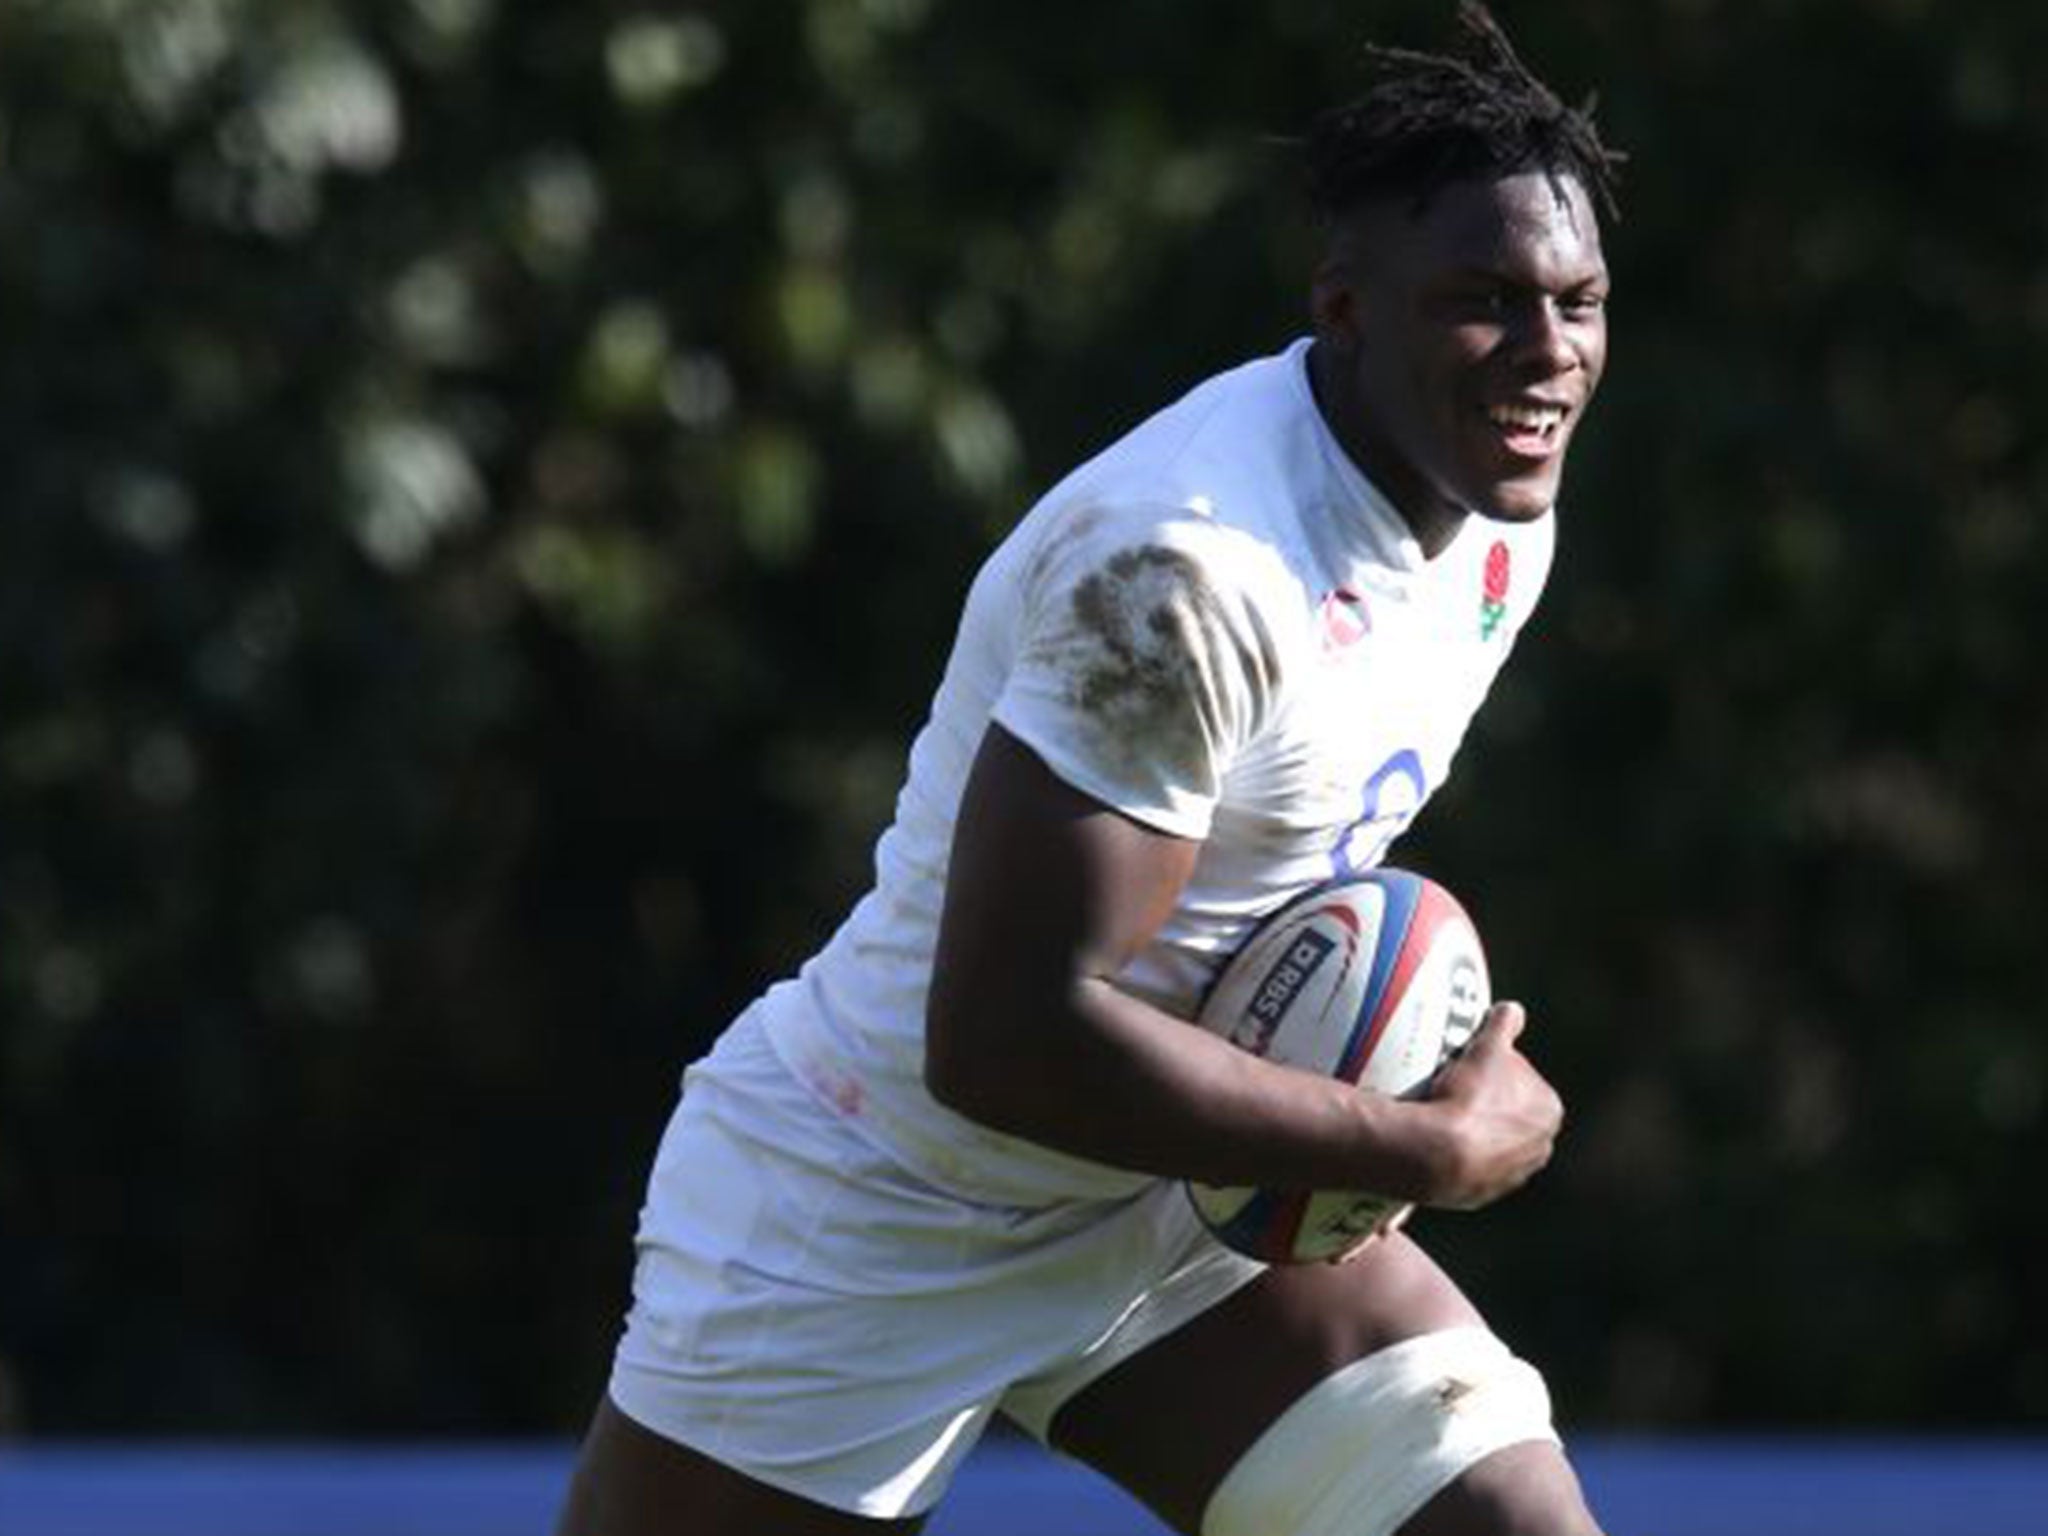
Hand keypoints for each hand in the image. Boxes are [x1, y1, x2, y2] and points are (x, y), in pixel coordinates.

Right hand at [1419, 1001, 1562, 1209]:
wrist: (1438, 1152)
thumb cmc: (1470, 1095)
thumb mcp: (1488, 1048)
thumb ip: (1503, 1026)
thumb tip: (1513, 1009)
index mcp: (1548, 1112)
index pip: (1526, 1085)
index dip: (1497, 1075)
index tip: (1472, 1070)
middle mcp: (1539, 1148)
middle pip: (1511, 1118)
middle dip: (1488, 1107)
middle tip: (1455, 1092)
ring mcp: (1510, 1176)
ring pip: (1491, 1146)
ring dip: (1473, 1134)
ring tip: (1440, 1117)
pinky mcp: (1480, 1195)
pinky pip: (1467, 1170)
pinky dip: (1455, 1157)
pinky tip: (1434, 1143)